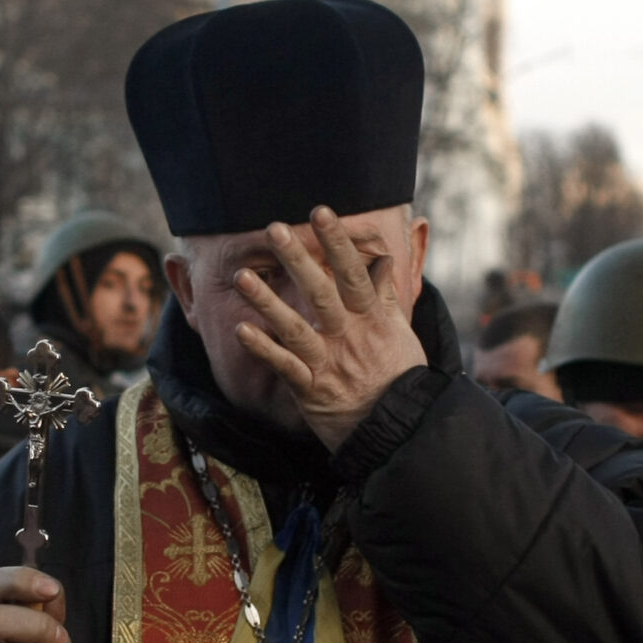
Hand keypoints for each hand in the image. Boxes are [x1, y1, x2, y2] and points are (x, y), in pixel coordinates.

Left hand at [233, 208, 427, 449]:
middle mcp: (350, 337)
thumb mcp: (401, 333)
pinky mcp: (312, 390)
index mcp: (372, 319)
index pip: (354, 273)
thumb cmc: (399, 378)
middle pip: (321, 292)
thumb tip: (382, 259)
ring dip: (267, 302)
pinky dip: (263, 349)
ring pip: (295, 328)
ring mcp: (329, 363)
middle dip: (298, 259)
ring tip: (242, 276)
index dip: (338, 242)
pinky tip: (240, 329)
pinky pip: (284, 367)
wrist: (399, 431)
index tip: (322, 211)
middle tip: (275, 228)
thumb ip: (385, 295)